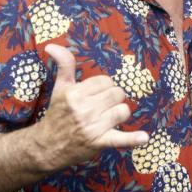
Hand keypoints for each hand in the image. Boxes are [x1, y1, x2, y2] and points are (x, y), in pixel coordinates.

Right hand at [33, 44, 148, 171]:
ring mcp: (92, 127)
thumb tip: (52, 45)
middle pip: (117, 94)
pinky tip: (144, 138)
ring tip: (106, 120)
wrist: (47, 146)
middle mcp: (84, 109)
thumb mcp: (60, 88)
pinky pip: (121, 139)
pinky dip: (133, 139)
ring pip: (123, 111)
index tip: (94, 95)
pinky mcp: (100, 142)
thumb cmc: (57, 114)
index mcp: (75, 93)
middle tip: (99, 108)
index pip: (106, 81)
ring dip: (118, 114)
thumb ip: (64, 65)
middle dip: (112, 99)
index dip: (103, 87)